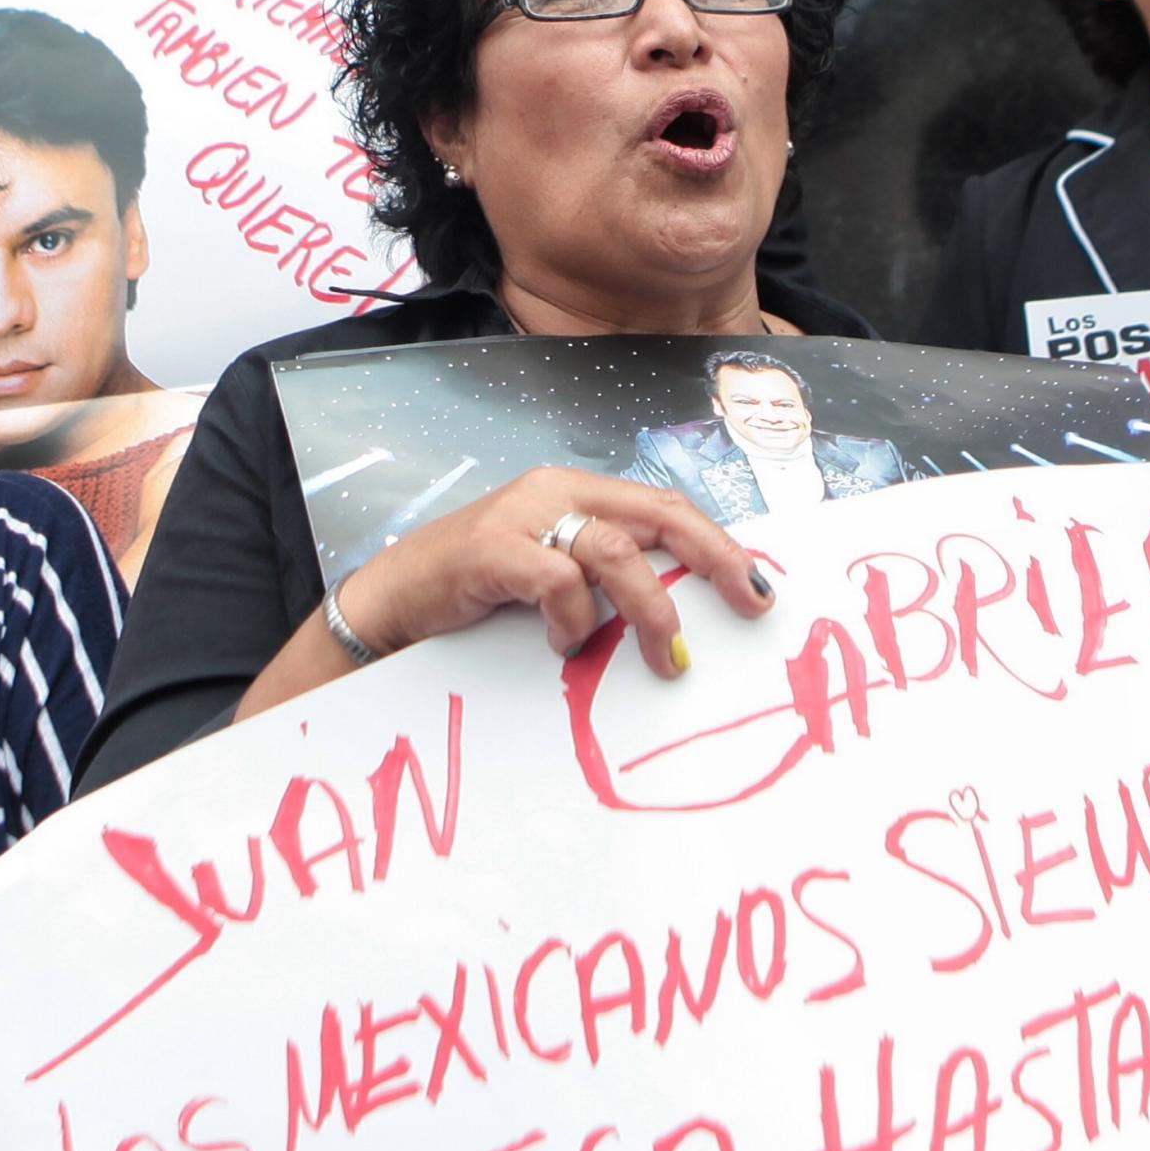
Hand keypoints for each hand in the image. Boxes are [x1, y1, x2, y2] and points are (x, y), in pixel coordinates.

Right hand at [336, 467, 772, 676]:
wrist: (391, 600)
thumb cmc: (477, 594)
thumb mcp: (552, 577)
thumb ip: (603, 579)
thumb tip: (678, 616)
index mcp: (576, 492)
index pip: (664, 506)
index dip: (717, 542)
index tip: (757, 587)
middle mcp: (555, 491)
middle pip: (657, 514)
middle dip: (714, 558)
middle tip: (749, 603)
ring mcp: (522, 516)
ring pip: (617, 552)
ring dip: (651, 611)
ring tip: (664, 659)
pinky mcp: (491, 549)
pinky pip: (559, 581)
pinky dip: (575, 621)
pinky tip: (566, 646)